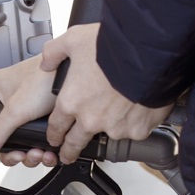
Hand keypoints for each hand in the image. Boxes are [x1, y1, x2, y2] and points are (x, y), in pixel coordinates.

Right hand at [0, 56, 58, 166]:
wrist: (79, 72)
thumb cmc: (48, 77)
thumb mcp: (16, 110)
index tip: (12, 154)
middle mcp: (11, 98)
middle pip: (8, 137)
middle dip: (20, 152)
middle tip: (29, 155)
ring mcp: (30, 106)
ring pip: (25, 139)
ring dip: (34, 152)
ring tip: (43, 153)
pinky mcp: (47, 111)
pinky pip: (41, 136)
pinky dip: (46, 148)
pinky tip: (52, 151)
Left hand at [41, 23, 172, 163]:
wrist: (148, 54)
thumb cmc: (112, 47)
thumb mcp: (74, 40)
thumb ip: (54, 53)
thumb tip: (46, 62)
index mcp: (71, 101)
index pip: (56, 126)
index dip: (54, 134)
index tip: (55, 138)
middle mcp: (90, 119)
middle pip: (75, 143)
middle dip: (69, 151)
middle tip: (69, 155)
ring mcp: (114, 127)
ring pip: (108, 135)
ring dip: (109, 128)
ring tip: (117, 113)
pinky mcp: (137, 130)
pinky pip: (134, 131)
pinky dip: (134, 123)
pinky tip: (137, 107)